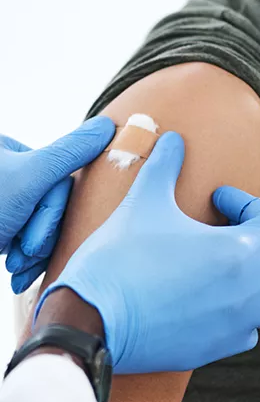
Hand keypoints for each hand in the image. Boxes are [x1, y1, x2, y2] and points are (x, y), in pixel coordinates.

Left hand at [1, 117, 115, 293]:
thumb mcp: (27, 179)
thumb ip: (69, 153)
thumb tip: (107, 126)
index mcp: (6, 152)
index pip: (55, 177)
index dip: (50, 210)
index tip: (32, 236)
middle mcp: (5, 175)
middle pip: (49, 203)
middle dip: (39, 235)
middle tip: (22, 254)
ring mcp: (3, 206)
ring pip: (41, 226)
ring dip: (32, 253)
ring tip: (15, 266)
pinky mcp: (1, 233)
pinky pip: (28, 244)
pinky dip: (26, 263)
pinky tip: (16, 276)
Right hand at [35, 131, 259, 374]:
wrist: (93, 321)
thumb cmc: (121, 258)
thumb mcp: (144, 201)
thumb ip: (165, 164)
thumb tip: (171, 136)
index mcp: (240, 253)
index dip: (245, 203)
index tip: (218, 199)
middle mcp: (250, 292)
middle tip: (242, 229)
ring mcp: (236, 325)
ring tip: (230, 263)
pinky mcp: (215, 350)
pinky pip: (249, 332)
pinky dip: (243, 312)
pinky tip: (214, 298)